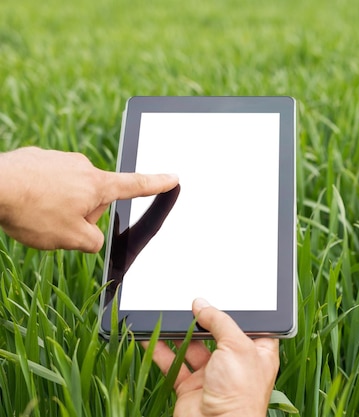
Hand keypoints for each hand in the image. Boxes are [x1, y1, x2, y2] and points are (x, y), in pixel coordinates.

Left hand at [0, 146, 177, 251]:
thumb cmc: (31, 210)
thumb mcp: (70, 239)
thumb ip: (93, 242)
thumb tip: (94, 238)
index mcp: (97, 186)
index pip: (135, 185)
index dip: (156, 184)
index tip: (173, 177)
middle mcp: (81, 167)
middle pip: (94, 196)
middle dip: (81, 213)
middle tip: (58, 225)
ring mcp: (58, 159)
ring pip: (69, 190)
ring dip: (58, 204)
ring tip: (36, 214)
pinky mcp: (36, 158)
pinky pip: (47, 181)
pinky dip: (40, 194)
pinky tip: (24, 202)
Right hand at [147, 298, 279, 416]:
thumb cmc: (240, 391)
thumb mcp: (237, 345)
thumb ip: (219, 321)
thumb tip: (202, 305)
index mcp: (257, 351)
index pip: (248, 324)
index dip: (237, 311)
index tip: (223, 296)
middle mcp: (236, 363)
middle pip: (217, 334)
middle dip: (203, 320)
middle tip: (189, 303)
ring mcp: (213, 375)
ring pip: (193, 348)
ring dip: (180, 334)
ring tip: (168, 315)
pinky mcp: (191, 387)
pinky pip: (174, 364)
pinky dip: (161, 351)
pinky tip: (151, 338)